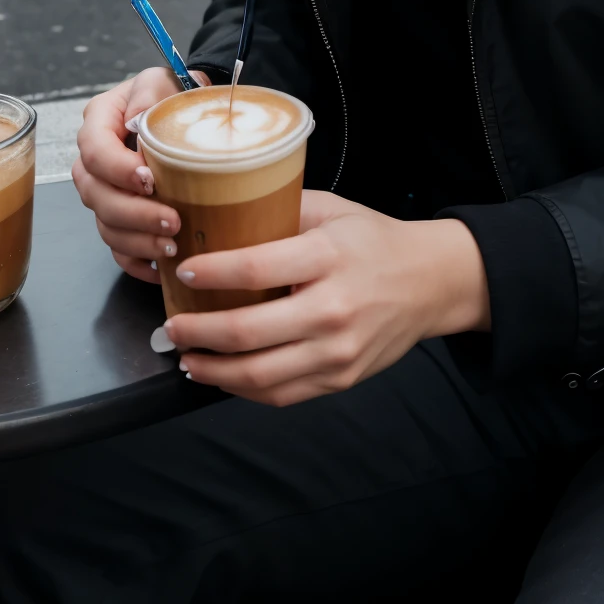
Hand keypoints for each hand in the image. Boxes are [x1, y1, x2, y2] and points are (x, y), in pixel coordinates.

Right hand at [71, 67, 209, 283]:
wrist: (189, 110)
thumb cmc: (173, 92)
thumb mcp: (160, 79)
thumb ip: (148, 91)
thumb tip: (136, 120)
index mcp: (99, 123)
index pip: (94, 151)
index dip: (117, 170)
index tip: (149, 180)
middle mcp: (94, 161)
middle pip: (96, 195)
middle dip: (133, 213)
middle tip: (172, 220)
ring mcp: (105, 191)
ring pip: (106, 225)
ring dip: (137, 240)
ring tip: (172, 246)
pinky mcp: (120, 216)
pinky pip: (117, 247)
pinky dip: (136, 261)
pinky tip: (161, 269)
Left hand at [165, 192, 490, 406]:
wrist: (431, 283)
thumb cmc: (375, 242)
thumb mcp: (333, 209)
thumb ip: (281, 210)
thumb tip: (219, 211)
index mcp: (328, 257)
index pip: (255, 267)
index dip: (211, 273)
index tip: (184, 272)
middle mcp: (333, 309)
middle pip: (247, 332)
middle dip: (196, 332)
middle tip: (172, 325)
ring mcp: (337, 351)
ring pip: (258, 375)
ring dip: (211, 370)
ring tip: (187, 357)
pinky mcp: (340, 379)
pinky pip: (280, 394)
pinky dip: (242, 389)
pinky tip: (223, 374)